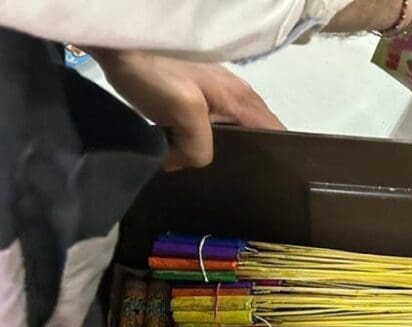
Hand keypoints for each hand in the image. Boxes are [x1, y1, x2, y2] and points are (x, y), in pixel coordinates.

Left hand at [92, 50, 283, 170]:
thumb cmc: (155, 73)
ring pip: (231, 131)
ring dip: (220, 149)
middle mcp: (237, 96)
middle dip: (245, 158)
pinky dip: (203, 138)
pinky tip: (186, 149)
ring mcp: (217, 93)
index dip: (276, 158)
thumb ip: (198, 148)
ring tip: (205, 169)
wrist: (117, 43)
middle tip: (227, 182)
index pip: (277, 134)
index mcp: (242, 101)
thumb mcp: (182, 113)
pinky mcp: (196, 93)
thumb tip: (186, 166)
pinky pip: (210, 124)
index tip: (263, 181)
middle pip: (255, 135)